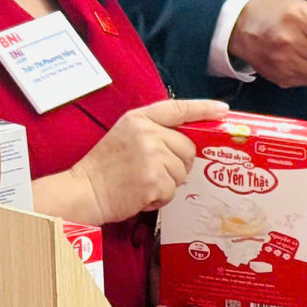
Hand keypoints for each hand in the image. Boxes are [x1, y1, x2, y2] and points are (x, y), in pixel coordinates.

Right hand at [71, 98, 227, 225]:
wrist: (84, 191)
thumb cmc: (105, 167)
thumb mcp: (126, 134)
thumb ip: (154, 130)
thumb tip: (188, 139)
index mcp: (140, 119)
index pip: (178, 109)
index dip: (203, 109)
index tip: (222, 110)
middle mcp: (148, 133)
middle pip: (188, 147)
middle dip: (177, 162)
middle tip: (153, 170)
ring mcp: (152, 156)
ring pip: (182, 171)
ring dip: (167, 182)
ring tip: (143, 182)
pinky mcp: (154, 180)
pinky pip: (172, 190)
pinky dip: (160, 197)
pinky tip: (141, 195)